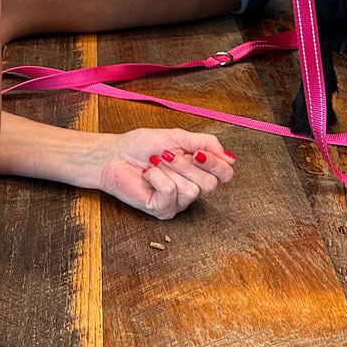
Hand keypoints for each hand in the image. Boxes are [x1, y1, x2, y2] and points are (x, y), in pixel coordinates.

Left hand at [95, 128, 235, 220]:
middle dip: (186, 164)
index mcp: (198, 169)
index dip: (216, 163)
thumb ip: (206, 143)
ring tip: (155, 163)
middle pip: (210, 184)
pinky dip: (157, 177)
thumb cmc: (141, 145)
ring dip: (170, 170)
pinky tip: (147, 174)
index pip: (225, 174)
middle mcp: (192, 187)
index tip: (198, 151)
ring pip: (192, 191)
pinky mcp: (163, 210)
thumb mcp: (177, 136)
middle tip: (166, 154)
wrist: (115, 154)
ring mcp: (178, 202)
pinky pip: (171, 193)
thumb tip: (231, 158)